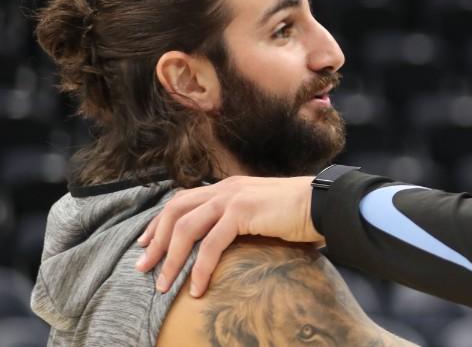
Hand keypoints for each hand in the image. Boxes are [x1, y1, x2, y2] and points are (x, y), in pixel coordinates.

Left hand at [134, 175, 319, 296]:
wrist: (323, 204)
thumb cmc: (298, 213)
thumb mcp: (261, 213)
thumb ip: (241, 221)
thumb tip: (227, 243)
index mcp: (228, 187)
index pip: (182, 201)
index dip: (159, 223)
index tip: (146, 245)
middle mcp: (225, 188)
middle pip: (175, 212)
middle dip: (155, 242)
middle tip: (144, 268)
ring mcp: (232, 197)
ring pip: (185, 228)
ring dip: (171, 259)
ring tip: (164, 285)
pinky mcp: (242, 212)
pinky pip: (211, 244)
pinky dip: (200, 268)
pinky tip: (197, 288)